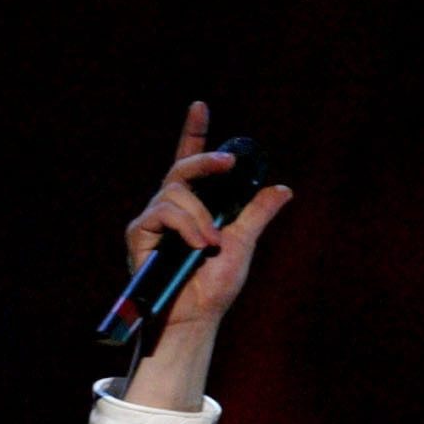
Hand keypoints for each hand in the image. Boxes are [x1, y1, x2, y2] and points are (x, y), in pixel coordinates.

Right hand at [118, 102, 292, 409]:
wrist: (196, 317)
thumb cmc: (215, 286)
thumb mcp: (244, 244)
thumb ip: (257, 214)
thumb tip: (283, 189)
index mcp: (193, 205)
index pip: (191, 161)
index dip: (195, 133)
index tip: (200, 106)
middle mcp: (170, 207)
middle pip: (183, 167)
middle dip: (205, 160)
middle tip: (229, 164)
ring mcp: (153, 219)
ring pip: (175, 192)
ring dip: (198, 217)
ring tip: (211, 245)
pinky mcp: (139, 234)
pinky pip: (163, 212)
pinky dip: (184, 226)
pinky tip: (197, 246)